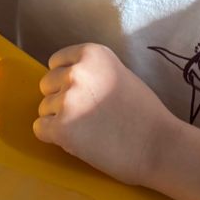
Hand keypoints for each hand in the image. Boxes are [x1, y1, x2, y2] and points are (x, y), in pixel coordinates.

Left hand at [34, 43, 175, 185]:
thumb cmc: (144, 114)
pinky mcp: (60, 128)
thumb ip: (92, 72)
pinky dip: (54, 137)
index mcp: (91, 53)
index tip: (84, 95)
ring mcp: (66, 100)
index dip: (67, 81)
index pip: (55, 62)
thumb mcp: (119, 74)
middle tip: (87, 115)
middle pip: (46, 85)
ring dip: (60, 120)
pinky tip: (78, 141)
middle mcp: (76, 72)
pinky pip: (40, 129)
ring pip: (44, 109)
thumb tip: (64, 80)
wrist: (159, 145)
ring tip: (89, 130)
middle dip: (61, 100)